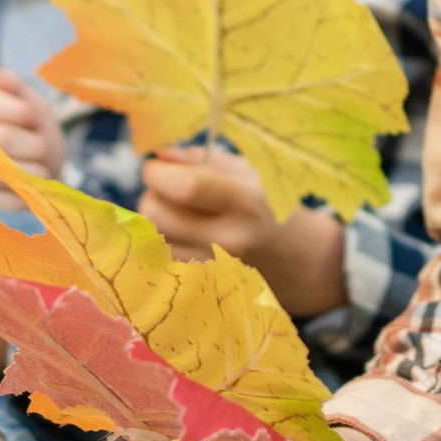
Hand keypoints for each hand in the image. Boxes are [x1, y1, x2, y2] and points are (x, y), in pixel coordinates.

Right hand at [0, 71, 63, 205]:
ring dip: (30, 171)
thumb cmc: (32, 136)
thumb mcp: (28, 106)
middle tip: (41, 148)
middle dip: (30, 142)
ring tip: (40, 170)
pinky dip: (17, 195)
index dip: (12, 109)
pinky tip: (27, 191)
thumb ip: (12, 88)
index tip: (33, 117)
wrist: (41, 178)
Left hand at [141, 148, 346, 315]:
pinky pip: (158, 257)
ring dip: (155, 221)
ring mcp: (211, 267)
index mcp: (244, 203)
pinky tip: (180, 235)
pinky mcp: (198, 283)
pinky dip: (160, 242)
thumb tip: (160, 157)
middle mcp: (227, 239)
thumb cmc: (263, 203)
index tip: (156, 166)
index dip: (159, 173)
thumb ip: (201, 159)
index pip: (187, 187)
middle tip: (167, 189)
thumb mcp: (245, 171)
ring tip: (178, 213)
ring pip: (152, 238)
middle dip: (152, 195)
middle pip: (156, 214)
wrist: (288, 258)